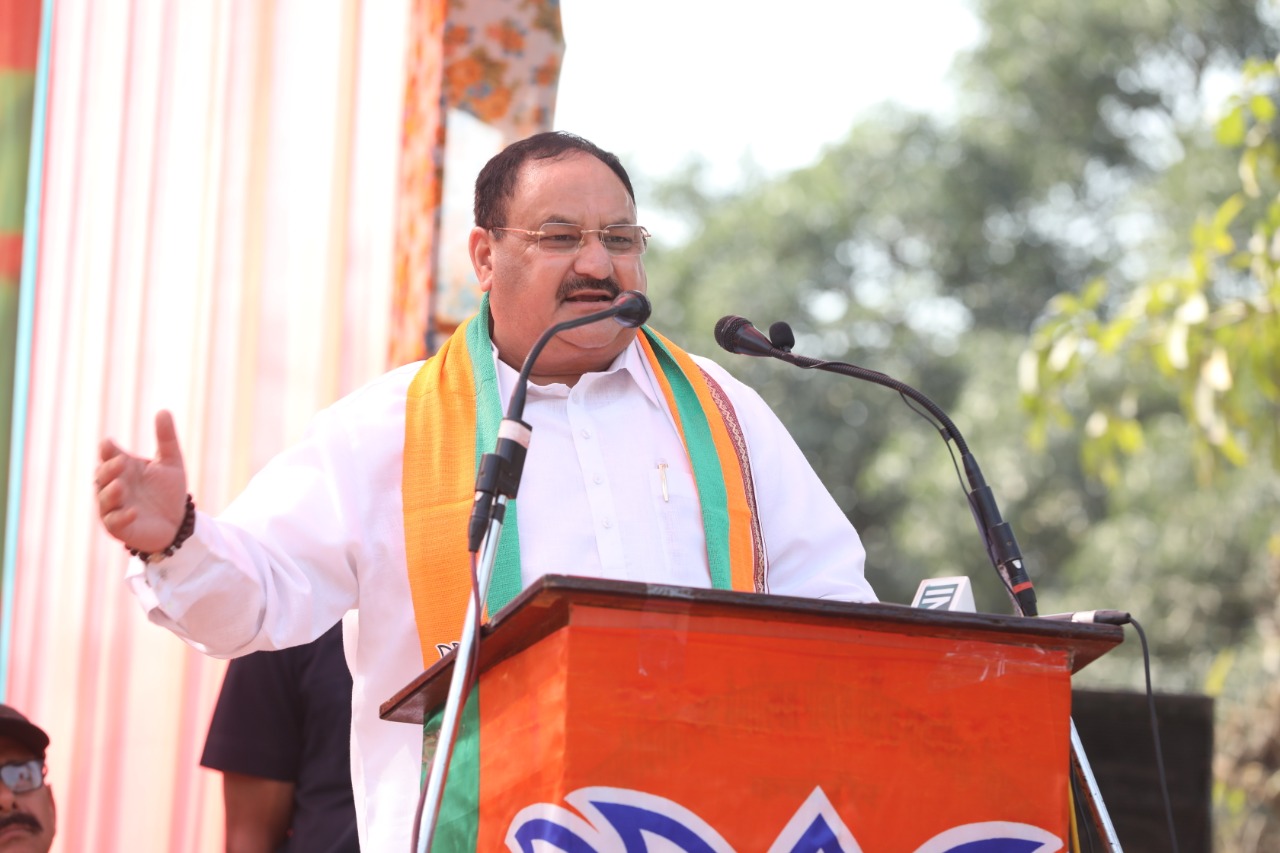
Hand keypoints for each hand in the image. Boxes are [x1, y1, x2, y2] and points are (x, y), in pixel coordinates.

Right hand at [96, 410, 189, 552]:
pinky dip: (122, 517)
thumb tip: (164, 410)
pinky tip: (132, 512)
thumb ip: (166, 438)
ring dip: (110, 493)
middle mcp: (113, 486)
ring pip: (104, 499)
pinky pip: (114, 522)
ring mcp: (113, 507)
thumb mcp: (171, 462)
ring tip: (120, 486)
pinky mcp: (118, 527)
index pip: (109, 456)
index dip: (107, 451)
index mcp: (122, 468)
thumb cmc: (168, 491)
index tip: (109, 444)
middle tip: (120, 463)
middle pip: (102, 476)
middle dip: (109, 470)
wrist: (177, 522)